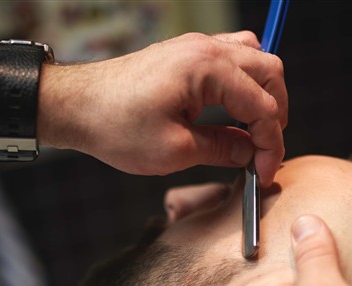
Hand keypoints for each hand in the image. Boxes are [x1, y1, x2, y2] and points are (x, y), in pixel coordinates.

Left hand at [39, 31, 286, 186]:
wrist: (76, 106)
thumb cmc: (116, 126)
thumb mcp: (174, 150)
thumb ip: (221, 148)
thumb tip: (251, 154)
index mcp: (207, 69)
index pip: (262, 106)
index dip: (270, 144)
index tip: (265, 172)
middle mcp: (206, 48)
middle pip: (269, 73)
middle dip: (275, 115)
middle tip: (265, 151)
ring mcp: (195, 46)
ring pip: (254, 59)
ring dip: (262, 93)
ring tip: (254, 129)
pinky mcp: (184, 53)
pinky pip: (231, 57)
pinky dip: (242, 82)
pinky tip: (232, 108)